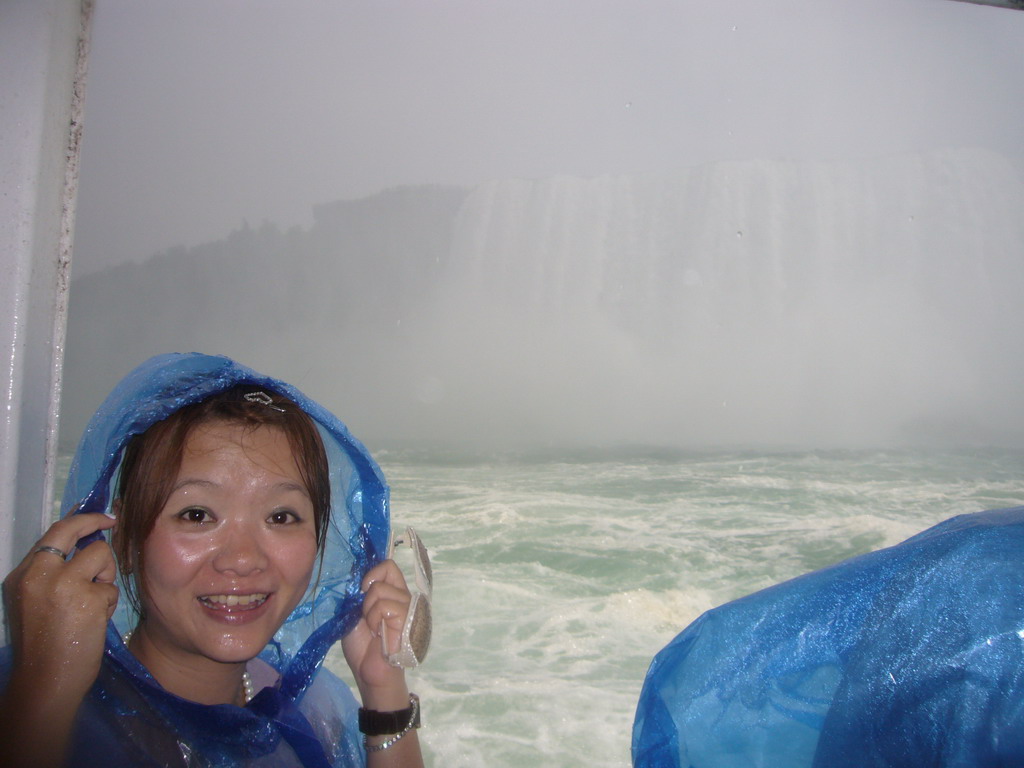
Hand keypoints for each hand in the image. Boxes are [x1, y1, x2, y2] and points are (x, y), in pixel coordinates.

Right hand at [2, 512, 118, 701]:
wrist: (45, 682)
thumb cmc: (42, 647)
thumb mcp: (34, 603)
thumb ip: (52, 575)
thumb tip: (83, 545)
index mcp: (23, 576)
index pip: (51, 535)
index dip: (77, 521)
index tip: (95, 516)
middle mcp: (40, 574)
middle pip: (72, 530)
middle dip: (96, 521)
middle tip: (112, 521)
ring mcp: (64, 584)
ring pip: (101, 555)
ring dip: (106, 575)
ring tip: (94, 603)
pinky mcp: (89, 597)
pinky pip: (111, 586)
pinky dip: (109, 601)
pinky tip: (96, 621)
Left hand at [341, 559, 411, 708]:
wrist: (369, 672)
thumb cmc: (363, 646)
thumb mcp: (354, 615)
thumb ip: (358, 595)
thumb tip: (357, 576)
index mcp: (392, 593)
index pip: (389, 566)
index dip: (372, 572)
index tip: (361, 590)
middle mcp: (403, 596)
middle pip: (387, 569)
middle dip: (367, 593)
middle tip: (366, 615)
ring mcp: (408, 605)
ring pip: (380, 589)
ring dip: (369, 610)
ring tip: (373, 629)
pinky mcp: (408, 617)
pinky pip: (385, 605)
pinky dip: (374, 618)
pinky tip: (378, 633)